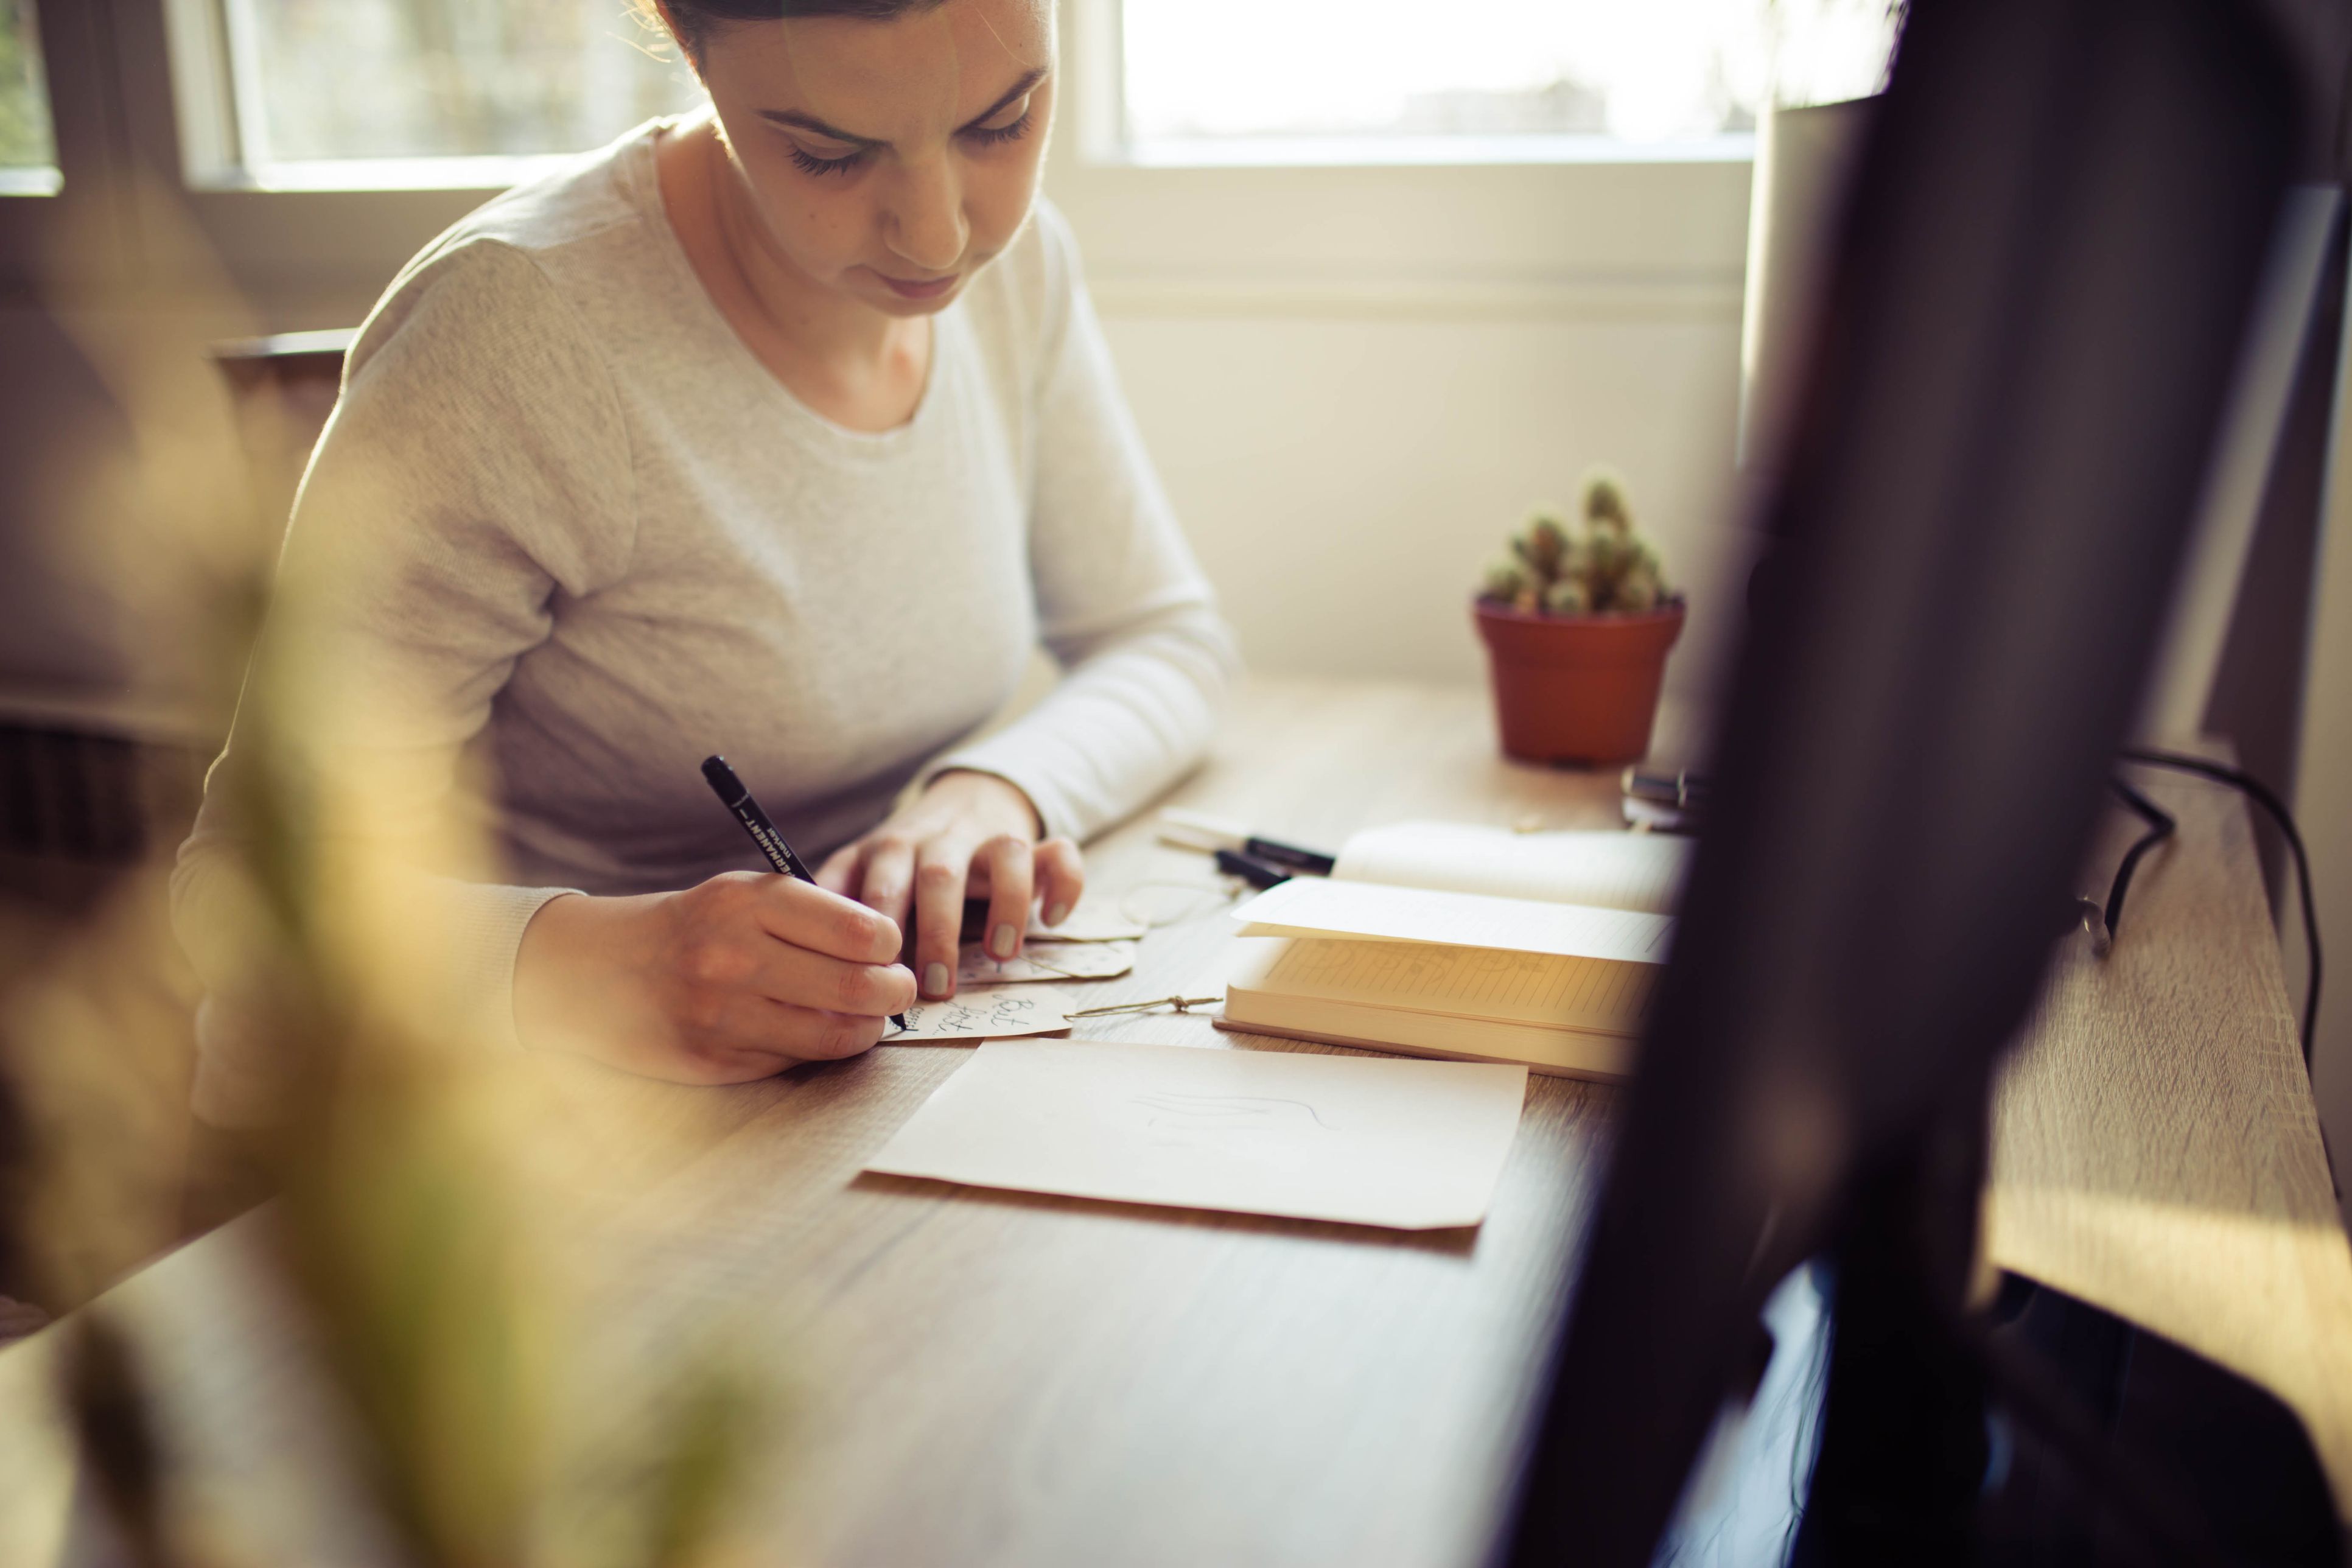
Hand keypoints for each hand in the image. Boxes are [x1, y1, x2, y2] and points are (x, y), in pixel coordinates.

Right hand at [513, 873, 916, 1083]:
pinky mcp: (714, 1062)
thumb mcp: (743, 894)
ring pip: (835, 1036)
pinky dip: (818, 1048)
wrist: (599, 970)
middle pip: (857, 989)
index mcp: (747, 903)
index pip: (860, 933)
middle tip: (898, 989)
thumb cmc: (694, 926)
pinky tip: (814, 1030)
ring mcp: (722, 1016)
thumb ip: (812, 915)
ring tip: (868, 1015)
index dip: (890, 944)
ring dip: (867, 1028)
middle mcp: (734, 958)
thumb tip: (890, 952)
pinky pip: (796, 1061)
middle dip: (895, 992)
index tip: (889, 948)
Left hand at [816, 770, 1083, 1000]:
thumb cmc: (905, 856)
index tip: (874, 979)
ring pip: (1003, 856)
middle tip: (935, 985)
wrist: (967, 797)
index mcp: (888, 850)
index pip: (877, 884)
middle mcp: (938, 840)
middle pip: (937, 875)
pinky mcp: (1034, 842)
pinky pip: (1060, 854)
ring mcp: (989, 838)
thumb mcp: (861, 869)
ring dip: (1005, 906)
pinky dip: (1063, 884)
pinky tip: (1053, 919)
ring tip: (1000, 956)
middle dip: (937, 931)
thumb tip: (801, 955)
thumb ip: (836, 902)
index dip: (876, 932)